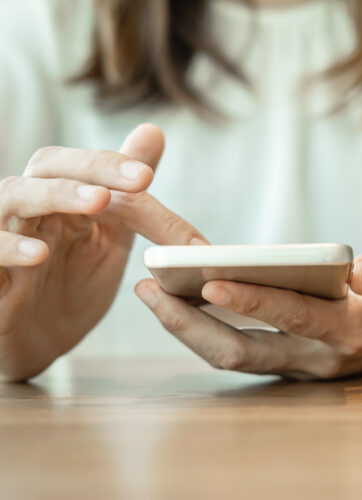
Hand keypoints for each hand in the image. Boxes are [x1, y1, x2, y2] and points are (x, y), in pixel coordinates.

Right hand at [0, 124, 206, 381]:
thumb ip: (130, 193)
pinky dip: (7, 247)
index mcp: (61, 198)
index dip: (116, 165)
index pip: (85, 167)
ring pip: (12, 198)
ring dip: (57, 195)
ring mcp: (2, 237)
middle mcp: (29, 209)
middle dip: (95, 167)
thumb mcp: (109, 237)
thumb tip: (153, 131)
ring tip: (98, 201)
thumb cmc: (69, 286)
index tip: (150, 175)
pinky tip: (37, 254)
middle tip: (139, 179)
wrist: (37, 344)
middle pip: (48, 167)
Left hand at [136, 244, 361, 378]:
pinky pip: (236, 355)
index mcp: (350, 330)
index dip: (253, 301)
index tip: (210, 281)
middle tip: (151, 289)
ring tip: (152, 294)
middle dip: (192, 324)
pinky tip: (176, 304)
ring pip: (232, 358)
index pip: (294, 316)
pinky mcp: (285, 366)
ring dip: (187, 331)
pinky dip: (202, 333)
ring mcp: (297, 368)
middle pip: (244, 350)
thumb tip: (361, 272)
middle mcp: (317, 358)